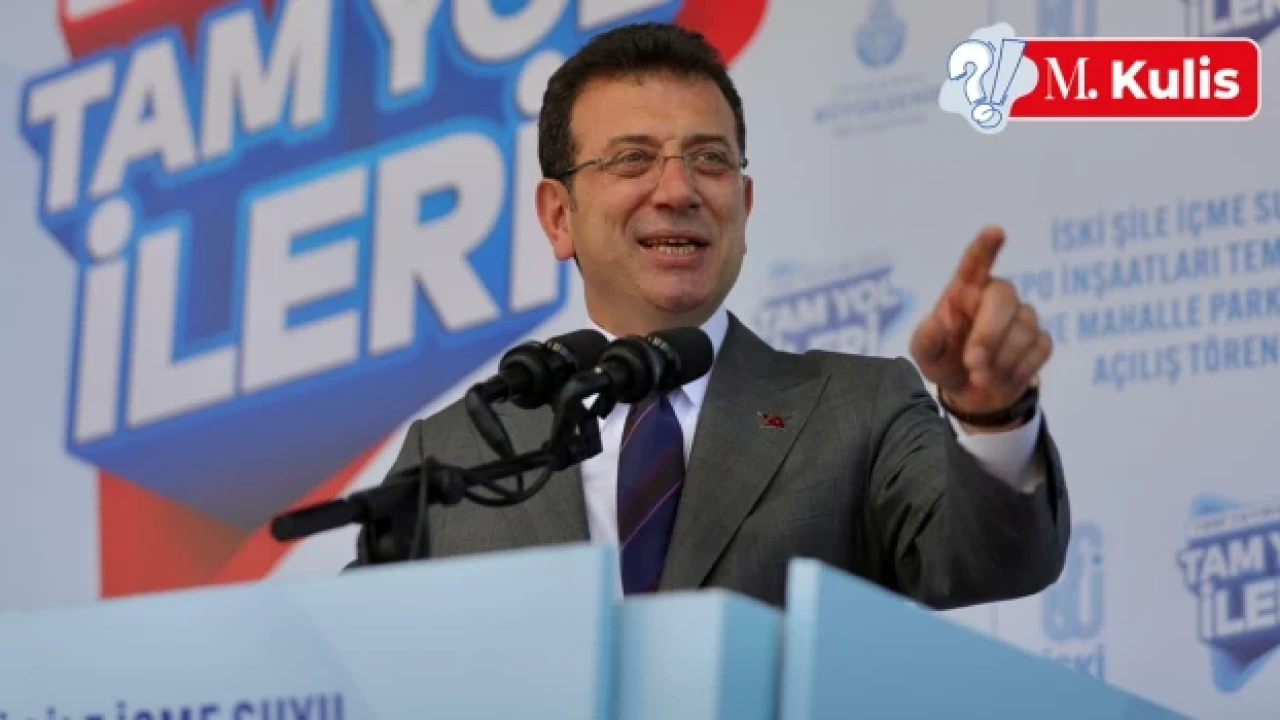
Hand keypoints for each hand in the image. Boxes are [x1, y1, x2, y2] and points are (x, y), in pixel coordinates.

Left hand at [909, 225, 1051, 421]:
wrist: (971, 393)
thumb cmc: (945, 361)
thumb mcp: (926, 355)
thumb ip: (925, 341)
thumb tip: (932, 323)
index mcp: (964, 291)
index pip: (975, 262)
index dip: (985, 247)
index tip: (995, 231)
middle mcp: (995, 296)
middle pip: (1003, 296)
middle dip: (989, 334)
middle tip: (973, 364)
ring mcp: (1021, 316)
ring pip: (1024, 328)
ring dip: (1001, 360)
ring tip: (981, 377)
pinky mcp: (1040, 339)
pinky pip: (1039, 349)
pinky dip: (1018, 370)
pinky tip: (1001, 378)